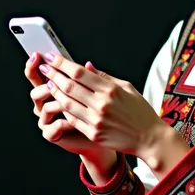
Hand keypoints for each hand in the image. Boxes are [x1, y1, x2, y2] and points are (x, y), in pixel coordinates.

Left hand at [38, 53, 164, 161]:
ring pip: (67, 103)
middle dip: (53, 74)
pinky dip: (64, 109)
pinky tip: (59, 102)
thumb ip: (105, 77)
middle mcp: (102, 104)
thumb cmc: (141, 112)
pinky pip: (72, 119)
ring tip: (48, 83)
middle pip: (69, 86)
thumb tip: (87, 66)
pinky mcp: (93, 133)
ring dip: (55, 91)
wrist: (149, 138)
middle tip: (45, 67)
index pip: (79, 72)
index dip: (62, 63)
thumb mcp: (128, 88)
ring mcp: (96, 120)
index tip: (53, 57)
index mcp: (111, 90)